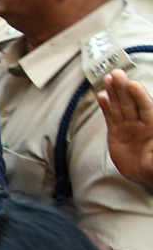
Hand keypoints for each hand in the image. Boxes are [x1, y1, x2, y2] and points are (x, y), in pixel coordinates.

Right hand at [99, 70, 152, 188]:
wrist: (145, 175)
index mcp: (152, 126)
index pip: (145, 107)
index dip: (139, 96)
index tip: (132, 84)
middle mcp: (140, 123)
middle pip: (130, 103)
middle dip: (123, 88)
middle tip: (116, 73)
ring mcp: (127, 127)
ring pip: (119, 106)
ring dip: (114, 92)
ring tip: (108, 78)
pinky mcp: (116, 133)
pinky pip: (110, 117)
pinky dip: (106, 107)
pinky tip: (102, 96)